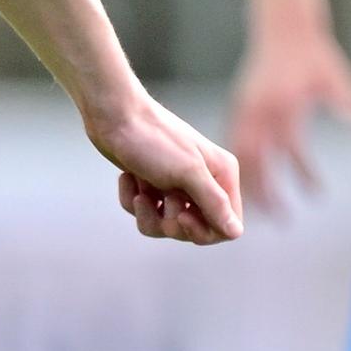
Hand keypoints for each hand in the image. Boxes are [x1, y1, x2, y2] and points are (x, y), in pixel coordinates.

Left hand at [89, 90, 244, 245]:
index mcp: (222, 176)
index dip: (203, 230)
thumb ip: (213, 202)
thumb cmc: (153, 140)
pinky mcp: (151, 186)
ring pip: (165, 225)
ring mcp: (176, 186)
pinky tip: (127, 179)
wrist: (114, 117)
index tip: (182, 217)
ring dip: (147, 214)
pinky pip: (144, 213)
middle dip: (171, 222)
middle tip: (161, 199)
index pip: (226, 225)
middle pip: (194, 230)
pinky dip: (131, 200)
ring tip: (140, 192)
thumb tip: (236, 233)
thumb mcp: (187, 172)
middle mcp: (203, 182)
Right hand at [226, 20, 350, 213]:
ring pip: (241, 156)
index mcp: (283, 107)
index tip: (316, 196)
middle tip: (278, 218)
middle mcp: (260, 112)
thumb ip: (344, 98)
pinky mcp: (240, 106)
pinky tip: (239, 179)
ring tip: (254, 206)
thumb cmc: (313, 50)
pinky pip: (233, 142)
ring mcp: (246, 109)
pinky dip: (236, 163)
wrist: (283, 25)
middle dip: (266, 191)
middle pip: (258, 161)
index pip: (292, 150)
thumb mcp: (333, 74)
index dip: (303, 174)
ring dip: (249, 182)